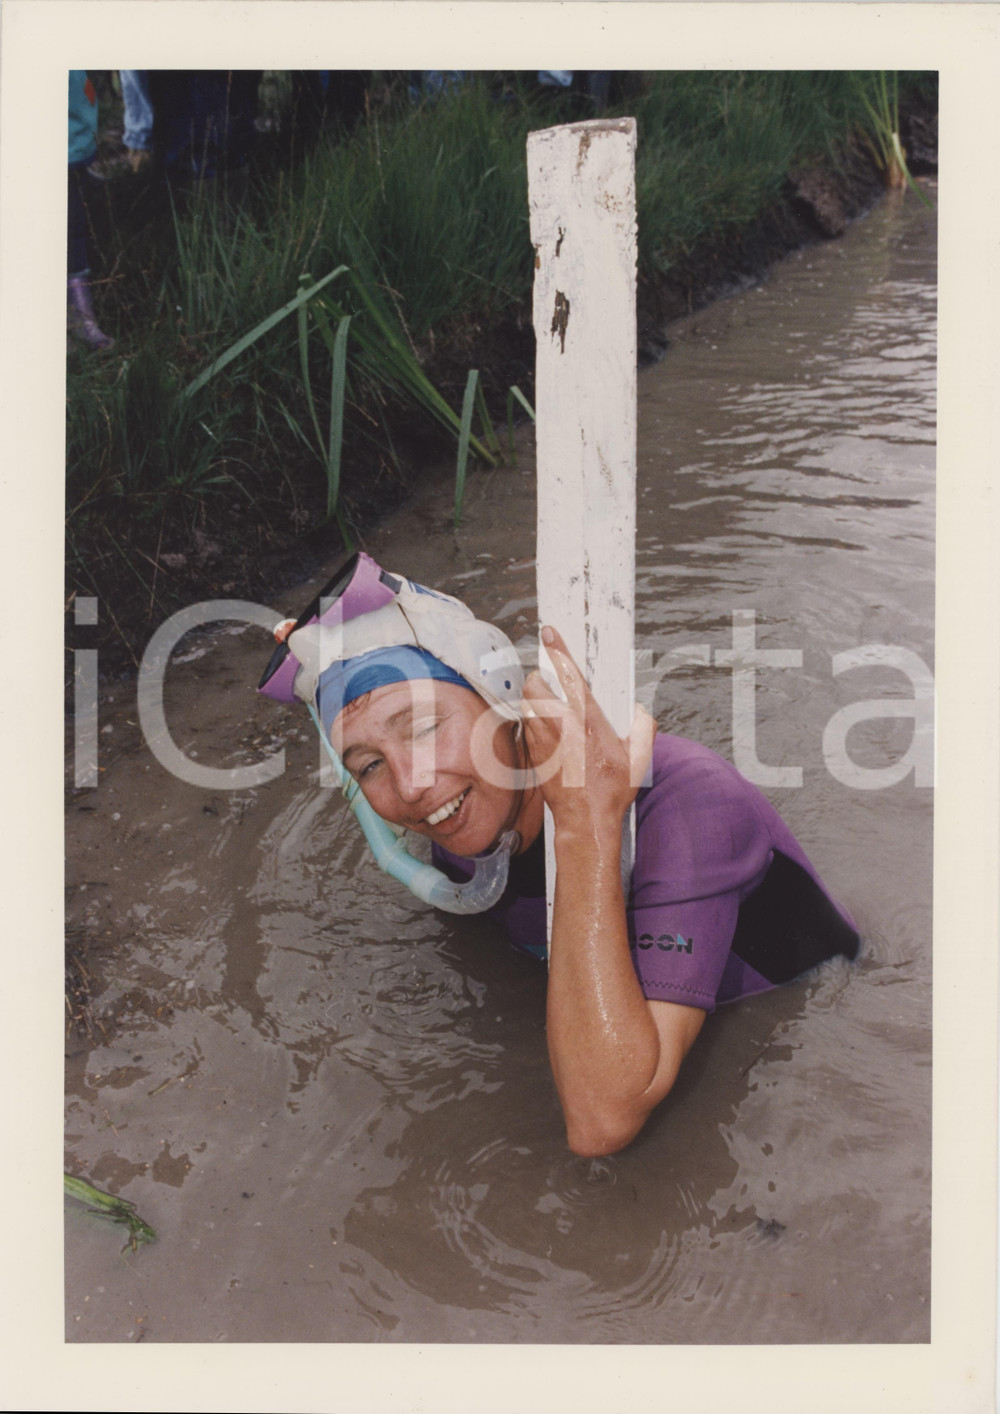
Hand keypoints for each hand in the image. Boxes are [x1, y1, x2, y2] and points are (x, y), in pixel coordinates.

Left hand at [520, 625, 655, 832]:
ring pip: (527, 704)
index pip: (570, 675)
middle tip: (552, 685)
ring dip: (535, 701)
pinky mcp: (533, 753)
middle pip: (534, 685)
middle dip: (540, 679)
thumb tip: (639, 709)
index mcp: (588, 721)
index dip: (558, 650)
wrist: (586, 820)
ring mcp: (542, 740)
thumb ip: (644, 727)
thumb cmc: (611, 790)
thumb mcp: (639, 758)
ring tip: (552, 710)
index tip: (550, 632)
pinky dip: (534, 724)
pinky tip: (550, 736)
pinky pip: (526, 726)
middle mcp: (561, 727)